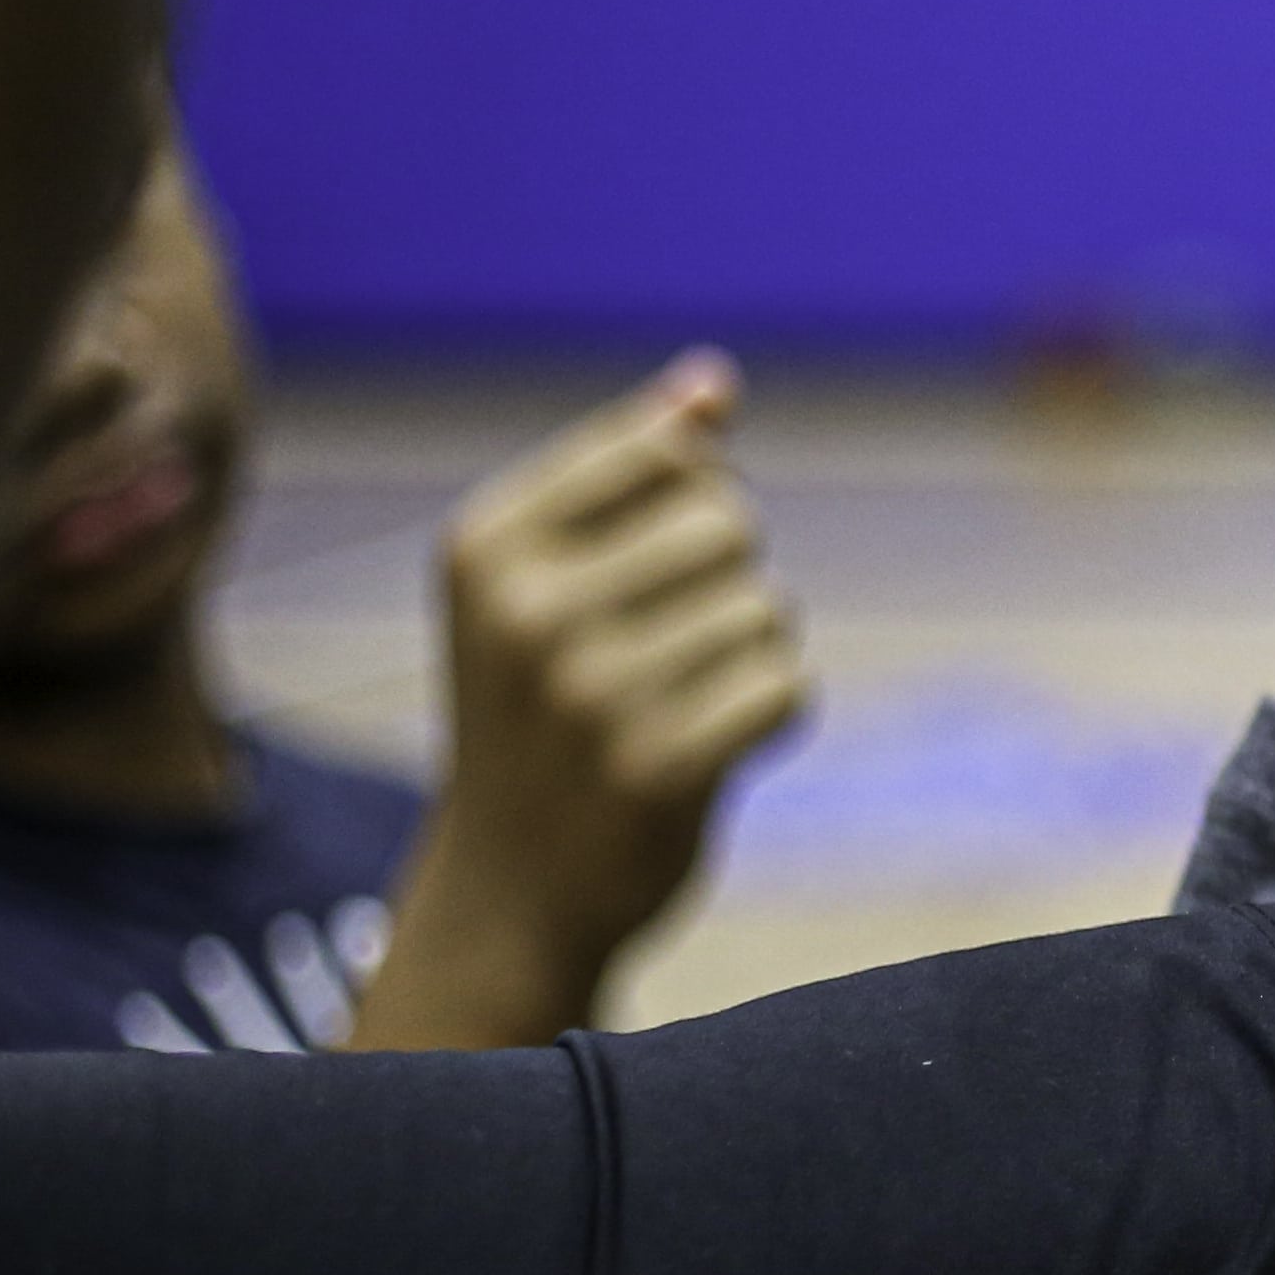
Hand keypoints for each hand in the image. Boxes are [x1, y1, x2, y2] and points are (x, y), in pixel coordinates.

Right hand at [352, 357, 808, 1048]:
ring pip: (769, 607)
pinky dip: (773, 715)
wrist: (508, 894)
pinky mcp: (657, 766)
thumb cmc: (543, 714)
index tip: (644, 574)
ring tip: (680, 705)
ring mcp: (587, 691)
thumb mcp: (547, 581)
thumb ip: (632, 473)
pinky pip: (787, 686)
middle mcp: (525, 608)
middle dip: (729, 583)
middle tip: (667, 653)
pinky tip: (712, 750)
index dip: (695, 502)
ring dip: (754, 655)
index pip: (666, 449)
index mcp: (487, 542)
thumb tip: (714, 380)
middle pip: (732, 522)